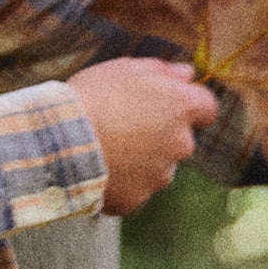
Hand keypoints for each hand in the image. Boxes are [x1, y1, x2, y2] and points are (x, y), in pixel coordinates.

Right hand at [64, 57, 219, 217]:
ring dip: (140, 160)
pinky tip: (97, 169)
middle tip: (123, 126)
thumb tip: (187, 74)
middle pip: (179, 140)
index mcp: (182, 108)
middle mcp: (181, 144)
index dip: (188, 106)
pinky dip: (120, 182)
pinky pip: (133, 190)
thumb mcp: (125, 69)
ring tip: (105, 149)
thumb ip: (163, 71)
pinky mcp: (137, 199)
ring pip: (156, 168)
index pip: (207, 108)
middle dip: (158, 135)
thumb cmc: (93, 97)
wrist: (60, 140)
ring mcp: (160, 176)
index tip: (167, 105)